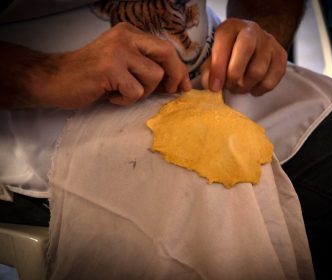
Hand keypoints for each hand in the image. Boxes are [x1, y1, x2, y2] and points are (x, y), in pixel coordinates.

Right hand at [35, 22, 190, 108]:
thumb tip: (176, 82)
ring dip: (142, 92)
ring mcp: (118, 51)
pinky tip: (110, 96)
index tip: (183, 86)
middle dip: (174, 77)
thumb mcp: (121, 63)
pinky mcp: (110, 68)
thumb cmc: (91, 76)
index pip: (165, 48)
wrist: (55, 80)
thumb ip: (145, 65)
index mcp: (130, 33)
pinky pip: (136, 91)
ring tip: (121, 91)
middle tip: (169, 92)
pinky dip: (125, 100)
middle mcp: (126, 36)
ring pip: (154, 76)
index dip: (179, 69)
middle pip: (167, 55)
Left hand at [201, 18, 286, 95]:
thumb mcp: (213, 57)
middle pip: (245, 52)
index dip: (218, 69)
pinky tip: (252, 88)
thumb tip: (212, 86)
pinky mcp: (281, 56)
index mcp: (231, 27)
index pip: (224, 44)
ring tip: (238, 88)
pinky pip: (270, 80)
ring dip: (245, 86)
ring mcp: (269, 42)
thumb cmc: (228, 53)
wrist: (252, 46)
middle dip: (234, 76)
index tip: (214, 87)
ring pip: (258, 71)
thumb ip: (209, 70)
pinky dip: (259, 89)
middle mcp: (252, 31)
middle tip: (228, 87)